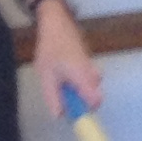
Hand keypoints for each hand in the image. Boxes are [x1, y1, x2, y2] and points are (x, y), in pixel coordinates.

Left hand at [33, 2, 106, 121]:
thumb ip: (53, 98)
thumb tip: (60, 116)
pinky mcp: (89, 63)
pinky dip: (76, 81)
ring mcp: (92, 67)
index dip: (87, 112)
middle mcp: (92, 74)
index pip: (95, 102)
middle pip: (92, 96)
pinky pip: (86, 79)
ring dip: (75, 89)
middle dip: (78, 99)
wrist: (57, 24)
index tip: (76, 116)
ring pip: (89, 87)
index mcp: (82, 78)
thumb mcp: (46, 76)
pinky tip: (62, 71)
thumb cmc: (51, 49)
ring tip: (57, 79)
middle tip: (60, 92)